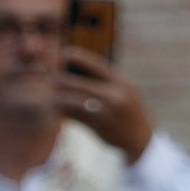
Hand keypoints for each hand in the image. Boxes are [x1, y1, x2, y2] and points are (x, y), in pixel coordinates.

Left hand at [55, 46, 154, 161]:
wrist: (139, 138)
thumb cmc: (127, 109)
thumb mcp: (124, 89)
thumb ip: (106, 79)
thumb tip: (81, 65)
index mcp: (121, 82)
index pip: (97, 65)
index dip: (80, 57)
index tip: (65, 52)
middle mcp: (114, 95)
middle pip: (80, 84)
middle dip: (62, 80)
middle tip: (50, 77)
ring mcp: (107, 112)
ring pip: (75, 102)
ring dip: (61, 98)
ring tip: (52, 95)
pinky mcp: (99, 127)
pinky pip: (77, 117)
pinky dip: (66, 112)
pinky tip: (58, 110)